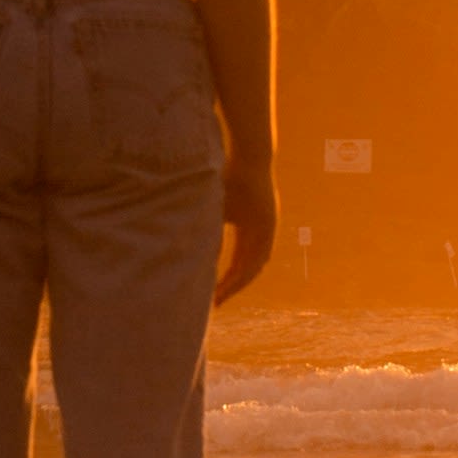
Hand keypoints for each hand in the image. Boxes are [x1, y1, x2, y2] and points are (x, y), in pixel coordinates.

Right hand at [214, 161, 275, 302]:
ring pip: (256, 264)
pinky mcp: (269, 223)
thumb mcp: (214, 208)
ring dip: (239, 281)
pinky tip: (235, 278)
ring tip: (223, 294)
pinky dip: (247, 266)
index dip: (227, 279)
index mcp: (249, 230)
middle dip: (232, 286)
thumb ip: (208, 227)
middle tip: (216, 302)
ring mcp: (268, 230)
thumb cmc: (228, 176)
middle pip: (248, 268)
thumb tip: (189, 245)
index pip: (239, 262)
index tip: (212, 294)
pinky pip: (259, 251)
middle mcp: (261, 234)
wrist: (249, 156)